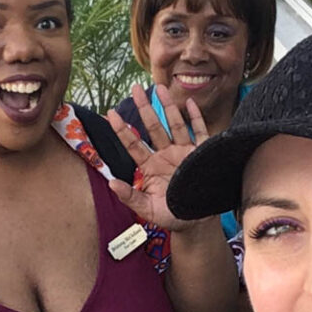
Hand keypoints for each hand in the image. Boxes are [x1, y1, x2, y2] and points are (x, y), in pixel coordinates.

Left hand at [105, 84, 207, 231]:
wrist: (197, 224)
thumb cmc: (171, 216)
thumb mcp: (148, 209)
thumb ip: (130, 197)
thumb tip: (111, 183)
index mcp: (150, 166)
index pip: (133, 144)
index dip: (122, 129)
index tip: (110, 113)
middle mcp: (165, 154)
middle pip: (153, 126)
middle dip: (144, 107)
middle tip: (134, 88)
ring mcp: (184, 152)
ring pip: (174, 124)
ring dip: (168, 106)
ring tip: (159, 88)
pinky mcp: (201, 154)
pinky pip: (199, 132)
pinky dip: (196, 118)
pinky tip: (190, 103)